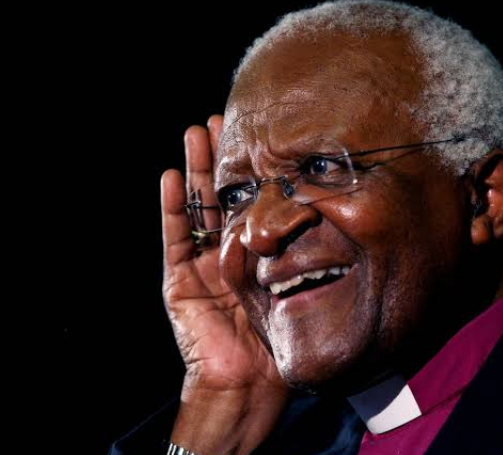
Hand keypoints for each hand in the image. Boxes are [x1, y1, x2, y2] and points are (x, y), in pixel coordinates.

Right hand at [161, 115, 286, 454]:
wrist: (250, 383)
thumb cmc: (281, 339)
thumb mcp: (297, 287)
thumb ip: (303, 255)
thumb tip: (332, 213)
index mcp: (254, 253)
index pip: (251, 202)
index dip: (252, 170)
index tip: (259, 135)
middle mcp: (225, 253)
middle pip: (221, 197)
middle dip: (220, 159)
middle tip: (223, 119)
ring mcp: (199, 265)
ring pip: (196, 208)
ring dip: (193, 171)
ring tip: (195, 133)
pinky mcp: (178, 280)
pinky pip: (174, 238)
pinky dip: (171, 207)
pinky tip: (170, 175)